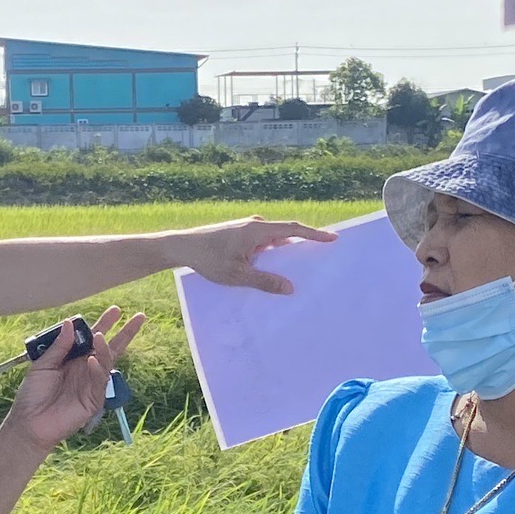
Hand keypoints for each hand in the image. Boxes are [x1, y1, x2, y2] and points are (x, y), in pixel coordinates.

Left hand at [1, 306, 145, 450]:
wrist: (29, 422)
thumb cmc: (33, 394)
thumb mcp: (42, 365)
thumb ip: (58, 346)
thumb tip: (71, 323)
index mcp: (75, 359)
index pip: (93, 339)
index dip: (105, 324)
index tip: (116, 310)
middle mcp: (86, 369)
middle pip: (109, 348)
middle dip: (125, 333)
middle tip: (138, 317)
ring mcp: (91, 385)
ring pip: (106, 363)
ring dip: (105, 349)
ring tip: (100, 337)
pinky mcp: (93, 401)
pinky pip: (99, 382)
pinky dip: (97, 370)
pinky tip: (92, 360)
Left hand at [174, 218, 335, 294]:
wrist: (181, 246)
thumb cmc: (208, 259)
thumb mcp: (238, 275)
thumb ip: (265, 281)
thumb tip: (290, 288)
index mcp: (257, 230)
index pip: (293, 230)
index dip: (314, 234)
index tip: (333, 238)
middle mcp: (254, 225)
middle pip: (286, 233)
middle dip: (304, 243)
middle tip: (322, 253)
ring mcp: (246, 228)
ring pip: (273, 240)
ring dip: (285, 251)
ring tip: (300, 266)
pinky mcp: (240, 235)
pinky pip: (263, 243)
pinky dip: (272, 253)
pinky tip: (272, 269)